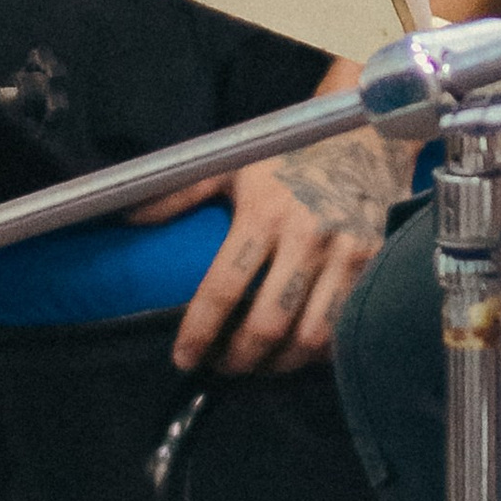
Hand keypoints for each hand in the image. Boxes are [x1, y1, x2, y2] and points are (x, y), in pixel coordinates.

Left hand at [139, 68, 408, 376]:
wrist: (365, 133)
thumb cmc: (290, 153)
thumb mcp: (232, 164)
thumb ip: (179, 193)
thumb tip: (126, 218)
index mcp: (264, 212)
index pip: (222, 289)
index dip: (198, 333)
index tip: (183, 358)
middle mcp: (306, 235)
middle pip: (267, 325)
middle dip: (237, 360)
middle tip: (220, 367)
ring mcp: (346, 252)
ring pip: (310, 337)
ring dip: (279, 364)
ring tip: (260, 365)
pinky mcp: (375, 262)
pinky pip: (346, 325)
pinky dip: (320, 351)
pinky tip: (301, 349)